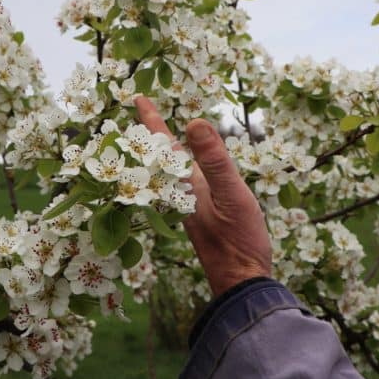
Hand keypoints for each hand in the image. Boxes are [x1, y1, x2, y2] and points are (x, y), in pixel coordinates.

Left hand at [134, 96, 271, 296]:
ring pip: (169, 170)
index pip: (163, 145)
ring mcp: (189, 205)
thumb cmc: (238, 241)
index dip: (151, 120)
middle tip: (138, 108)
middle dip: (150, 132)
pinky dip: (178, 167)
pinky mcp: (199, 216)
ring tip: (154, 133)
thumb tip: (194, 122)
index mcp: (184, 185)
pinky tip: (182, 170)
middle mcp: (181, 194)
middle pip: (160, 157)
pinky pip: (181, 184)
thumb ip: (214, 161)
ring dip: (162, 150)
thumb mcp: (231, 196)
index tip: (136, 97)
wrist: (242, 281)